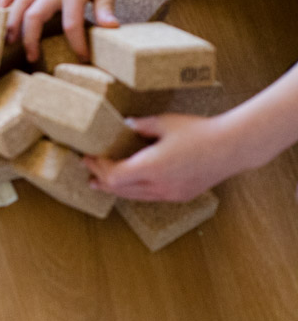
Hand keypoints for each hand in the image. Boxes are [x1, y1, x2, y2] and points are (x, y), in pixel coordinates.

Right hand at [0, 0, 120, 61]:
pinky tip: (0, 14)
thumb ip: (106, 8)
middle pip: (35, 15)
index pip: (72, 24)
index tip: (81, 57)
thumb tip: (111, 28)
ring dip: (12, 22)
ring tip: (9, 41)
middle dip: (30, 38)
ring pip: (20, 1)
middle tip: (31, 58)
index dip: (76, 44)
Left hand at [84, 114, 245, 201]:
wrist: (233, 147)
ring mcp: (170, 194)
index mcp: (151, 167)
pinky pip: (149, 197)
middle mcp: (158, 185)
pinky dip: (134, 191)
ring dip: (116, 189)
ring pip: (134, 196)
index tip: (88, 157)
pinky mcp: (180, 196)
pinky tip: (130, 184)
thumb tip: (125, 124)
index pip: (114, 175)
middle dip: (102, 180)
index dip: (98, 167)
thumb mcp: (166, 123)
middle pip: (119, 190)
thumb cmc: (199, 131)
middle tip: (89, 172)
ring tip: (101, 183)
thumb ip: (142, 125)